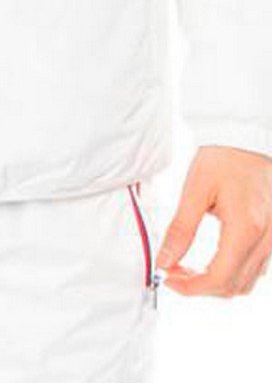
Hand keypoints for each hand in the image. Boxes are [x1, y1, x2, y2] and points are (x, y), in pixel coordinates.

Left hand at [157, 145, 271, 297]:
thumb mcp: (195, 189)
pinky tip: (212, 259)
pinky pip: (257, 268)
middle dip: (201, 287)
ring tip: (189, 267)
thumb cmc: (223, 157)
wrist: (247, 137)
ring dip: (217, 283)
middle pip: (234, 286)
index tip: (169, 279)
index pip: (220, 278)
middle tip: (174, 272)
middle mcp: (267, 238)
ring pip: (248, 281)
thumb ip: (181, 230)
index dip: (191, 287)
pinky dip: (233, 272)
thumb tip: (164, 261)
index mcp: (246, 226)